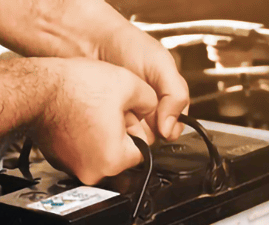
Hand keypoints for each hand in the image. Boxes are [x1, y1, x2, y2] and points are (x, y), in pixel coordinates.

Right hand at [32, 58, 157, 184]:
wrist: (36, 89)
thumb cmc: (74, 88)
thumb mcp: (128, 84)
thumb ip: (151, 100)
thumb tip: (152, 108)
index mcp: (114, 160)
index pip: (143, 150)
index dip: (138, 128)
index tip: (128, 114)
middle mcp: (93, 172)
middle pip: (120, 154)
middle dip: (119, 132)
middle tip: (108, 110)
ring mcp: (73, 168)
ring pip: (100, 153)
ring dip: (101, 135)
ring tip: (91, 111)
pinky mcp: (59, 160)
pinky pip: (81, 151)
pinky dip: (83, 137)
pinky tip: (78, 116)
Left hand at [96, 19, 189, 140]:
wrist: (93, 41)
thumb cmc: (129, 47)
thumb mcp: (161, 65)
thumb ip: (175, 94)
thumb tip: (170, 130)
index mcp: (167, 99)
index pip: (175, 126)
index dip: (169, 130)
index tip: (161, 127)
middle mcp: (149, 111)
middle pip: (154, 136)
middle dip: (147, 130)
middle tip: (138, 114)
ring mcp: (128, 117)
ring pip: (134, 139)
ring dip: (129, 130)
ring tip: (122, 111)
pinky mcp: (108, 121)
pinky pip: (113, 135)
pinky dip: (111, 128)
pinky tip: (107, 115)